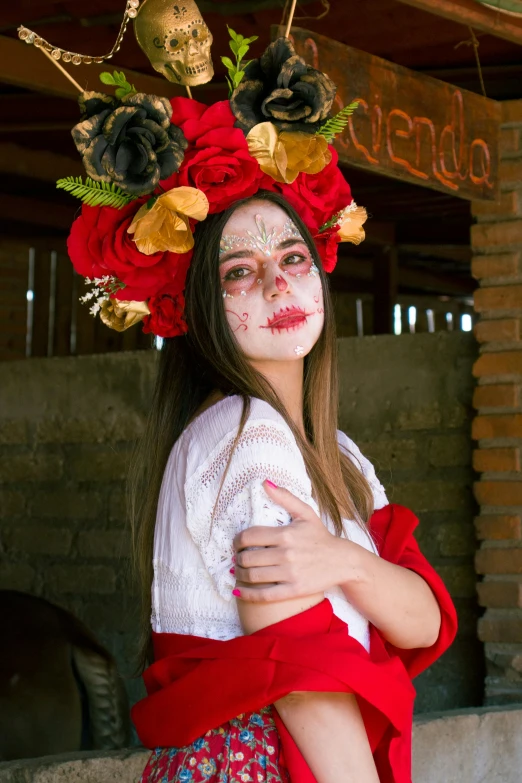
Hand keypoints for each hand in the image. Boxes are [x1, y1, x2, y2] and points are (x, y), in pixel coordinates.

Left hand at [232, 480, 350, 601]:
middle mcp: (286, 554)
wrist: (343, 561)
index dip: (237, 541)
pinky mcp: (294, 590)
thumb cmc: (321, 537)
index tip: (237, 544)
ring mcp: (290, 574)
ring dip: (240, 575)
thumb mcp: (306, 513)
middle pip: (247, 558)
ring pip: (253, 576)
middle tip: (237, 558)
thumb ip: (285, 498)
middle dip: (237, 558)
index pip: (249, 536)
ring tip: (238, 572)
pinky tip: (239, 590)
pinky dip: (248, 594)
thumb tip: (265, 483)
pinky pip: (264, 595)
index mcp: (286, 534)